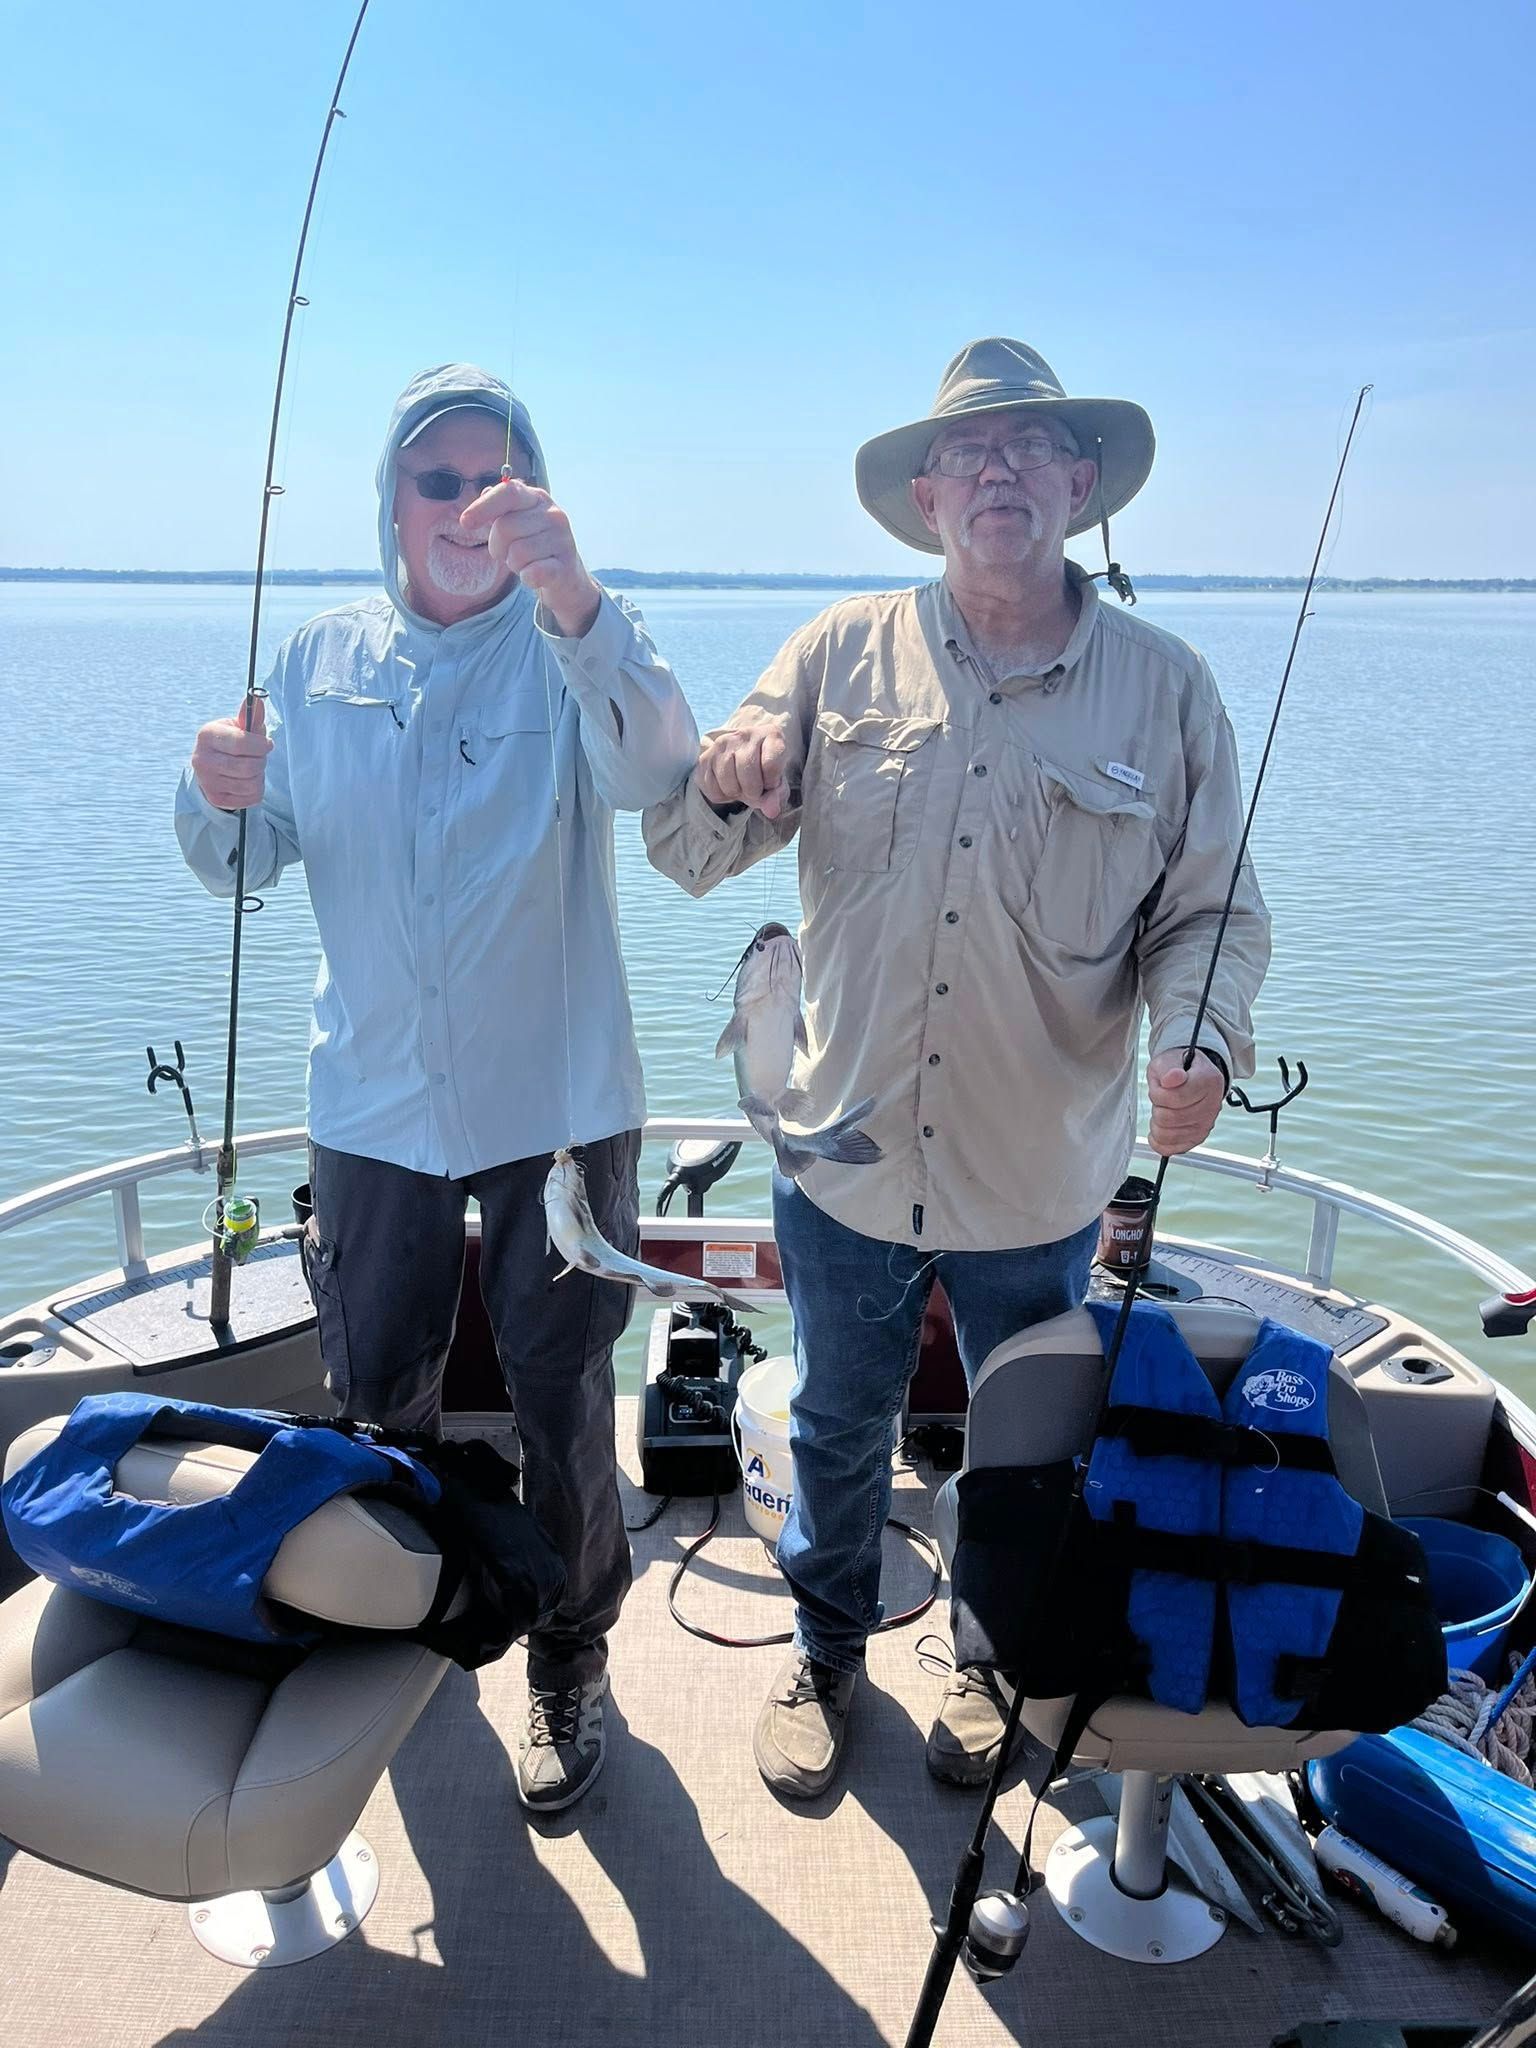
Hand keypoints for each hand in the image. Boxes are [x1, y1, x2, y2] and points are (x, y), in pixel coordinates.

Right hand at [191, 695, 271, 810]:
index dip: (261, 745)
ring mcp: (207, 781)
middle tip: (259, 757)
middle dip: (261, 761)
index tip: (267, 744)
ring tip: (252, 769)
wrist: (212, 766)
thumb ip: (251, 716)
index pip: (241, 743)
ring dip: (259, 777)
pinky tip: (248, 781)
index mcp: (207, 735)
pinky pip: (251, 798)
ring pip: (251, 784)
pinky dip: (256, 790)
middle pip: (248, 767)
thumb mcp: (238, 727)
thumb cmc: (230, 742)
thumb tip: (259, 698)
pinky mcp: (216, 798)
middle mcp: (202, 759)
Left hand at [458, 477, 600, 637]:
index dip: (483, 506)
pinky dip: (526, 578)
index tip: (465, 523)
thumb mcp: (516, 521)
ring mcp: (562, 540)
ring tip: (525, 563)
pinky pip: (532, 573)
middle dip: (498, 546)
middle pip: (505, 527)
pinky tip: (534, 575)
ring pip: (517, 553)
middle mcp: (553, 515)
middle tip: (508, 553)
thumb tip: (484, 492)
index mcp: (537, 498)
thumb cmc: (534, 546)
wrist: (566, 577)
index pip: (508, 492)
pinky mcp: (566, 567)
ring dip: (514, 564)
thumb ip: (499, 507)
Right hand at [696, 726, 789, 817]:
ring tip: (741, 786)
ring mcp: (721, 744)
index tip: (771, 782)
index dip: (772, 783)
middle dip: (753, 791)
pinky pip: (712, 789)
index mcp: (771, 735)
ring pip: (728, 783)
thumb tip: (771, 811)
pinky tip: (728, 786)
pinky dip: (722, 796)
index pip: (771, 764)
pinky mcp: (704, 757)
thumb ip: (777, 796)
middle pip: (747, 774)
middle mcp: (744, 734)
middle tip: (755, 789)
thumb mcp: (777, 783)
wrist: (743, 761)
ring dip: (736, 794)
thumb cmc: (765, 772)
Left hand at [1146, 1048, 1225, 1156]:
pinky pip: (1170, 1148)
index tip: (1161, 1085)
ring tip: (1163, 1110)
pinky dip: (1158, 1140)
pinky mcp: (1197, 1138)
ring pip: (1167, 1135)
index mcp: (1208, 1081)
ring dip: (1156, 1123)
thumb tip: (1172, 1078)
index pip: (1175, 1098)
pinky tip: (1161, 1127)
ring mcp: (1206, 1124)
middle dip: (1157, 1107)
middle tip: (1161, 1098)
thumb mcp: (1169, 1059)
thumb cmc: (1179, 1068)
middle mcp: (1212, 1105)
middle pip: (1169, 1118)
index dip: (1158, 1093)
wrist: (1192, 1075)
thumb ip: (1169, 1068)